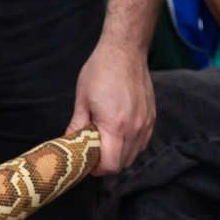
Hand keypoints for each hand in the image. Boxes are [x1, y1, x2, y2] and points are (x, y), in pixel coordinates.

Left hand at [68, 33, 157, 175]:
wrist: (125, 50)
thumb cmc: (101, 70)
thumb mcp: (82, 100)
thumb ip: (76, 127)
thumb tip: (68, 145)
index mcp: (115, 125)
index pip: (110, 165)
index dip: (97, 169)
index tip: (87, 162)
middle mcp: (134, 127)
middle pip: (122, 164)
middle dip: (106, 164)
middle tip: (92, 153)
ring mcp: (145, 123)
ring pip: (133, 155)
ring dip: (119, 156)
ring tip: (104, 142)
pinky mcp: (151, 117)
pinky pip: (142, 142)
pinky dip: (130, 146)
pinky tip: (118, 134)